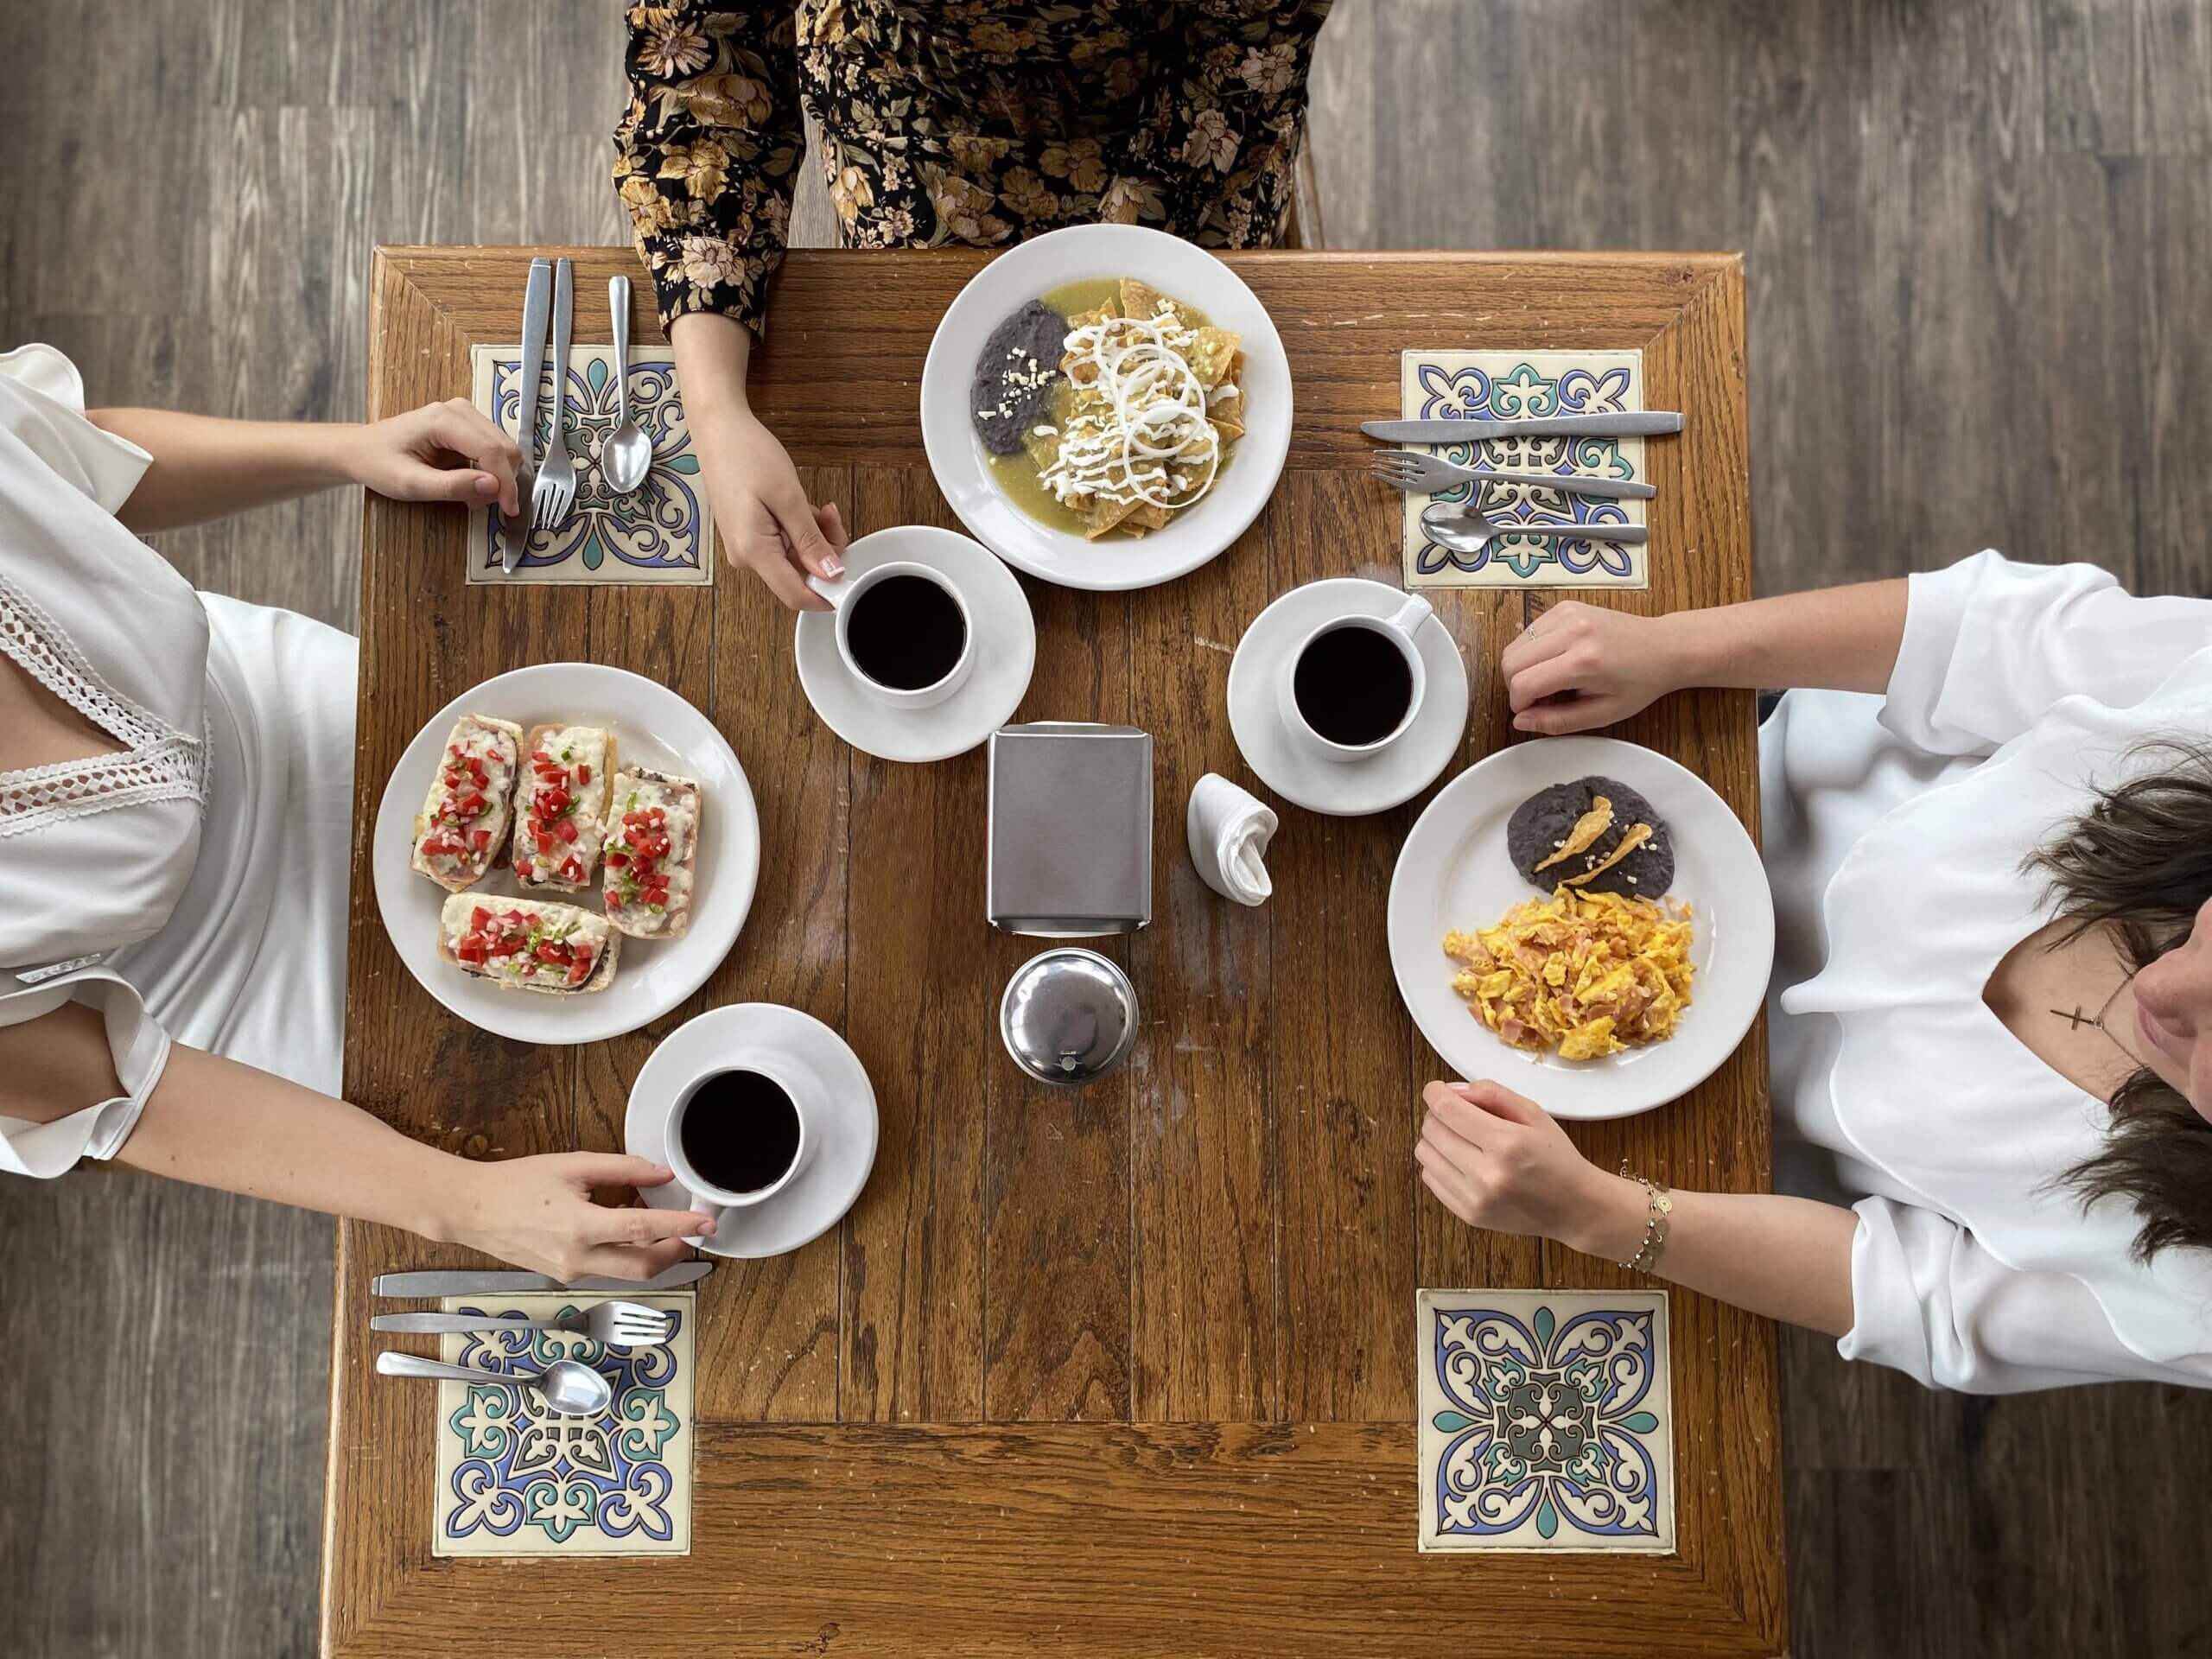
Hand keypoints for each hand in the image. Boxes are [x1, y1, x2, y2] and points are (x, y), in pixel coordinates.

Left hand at [345, 397, 522, 515]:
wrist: (360, 449)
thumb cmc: (378, 464)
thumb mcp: (410, 484)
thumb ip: (453, 486)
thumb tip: (494, 487)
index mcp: (443, 419)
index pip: (492, 450)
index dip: (506, 483)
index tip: (508, 510)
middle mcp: (459, 409)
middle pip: (504, 447)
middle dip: (502, 481)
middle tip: (483, 506)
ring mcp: (465, 414)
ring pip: (503, 448)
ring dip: (497, 478)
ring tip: (472, 497)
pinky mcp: (467, 424)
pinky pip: (493, 449)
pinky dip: (490, 472)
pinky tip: (471, 485)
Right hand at [441, 1152, 717, 1280]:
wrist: (471, 1211)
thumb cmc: (515, 1184)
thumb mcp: (573, 1165)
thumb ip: (622, 1169)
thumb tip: (659, 1174)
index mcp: (580, 1228)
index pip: (644, 1231)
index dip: (681, 1227)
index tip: (707, 1224)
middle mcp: (577, 1259)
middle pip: (643, 1267)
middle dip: (676, 1251)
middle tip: (692, 1232)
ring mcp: (570, 1273)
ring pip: (627, 1272)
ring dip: (651, 1253)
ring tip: (657, 1222)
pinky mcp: (563, 1277)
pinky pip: (606, 1269)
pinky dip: (625, 1253)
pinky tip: (625, 1228)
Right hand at [697, 404, 847, 609]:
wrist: (717, 429)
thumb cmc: (746, 455)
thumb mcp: (789, 497)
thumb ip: (810, 540)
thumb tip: (831, 573)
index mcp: (753, 550)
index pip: (795, 595)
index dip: (827, 594)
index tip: (850, 579)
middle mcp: (746, 556)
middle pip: (798, 576)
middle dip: (824, 554)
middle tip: (833, 519)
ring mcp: (745, 546)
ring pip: (794, 559)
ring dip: (814, 538)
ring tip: (820, 507)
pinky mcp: (748, 535)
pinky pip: (783, 544)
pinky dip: (800, 530)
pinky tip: (803, 507)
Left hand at [1415, 1080, 1639, 1254]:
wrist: (1575, 1208)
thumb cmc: (1556, 1156)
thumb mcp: (1534, 1113)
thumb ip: (1491, 1093)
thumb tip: (1450, 1091)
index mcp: (1506, 1143)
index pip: (1446, 1109)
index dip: (1434, 1093)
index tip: (1437, 1089)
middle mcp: (1487, 1174)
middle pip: (1431, 1129)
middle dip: (1438, 1114)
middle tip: (1457, 1115)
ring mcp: (1475, 1199)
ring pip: (1424, 1153)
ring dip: (1436, 1139)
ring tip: (1460, 1138)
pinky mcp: (1468, 1215)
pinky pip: (1430, 1178)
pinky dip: (1439, 1164)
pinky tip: (1462, 1161)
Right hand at [1499, 602, 1687, 734]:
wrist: (1664, 647)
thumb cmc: (1640, 682)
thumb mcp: (1603, 713)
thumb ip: (1558, 721)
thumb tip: (1521, 721)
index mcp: (1584, 660)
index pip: (1523, 683)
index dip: (1518, 704)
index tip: (1530, 711)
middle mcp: (1573, 631)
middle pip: (1510, 660)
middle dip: (1516, 685)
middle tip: (1539, 697)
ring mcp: (1568, 614)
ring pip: (1515, 645)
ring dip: (1523, 667)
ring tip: (1549, 678)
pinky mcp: (1565, 607)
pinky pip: (1529, 631)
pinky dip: (1532, 650)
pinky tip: (1554, 660)